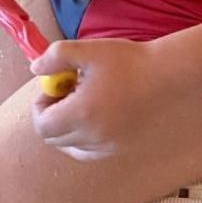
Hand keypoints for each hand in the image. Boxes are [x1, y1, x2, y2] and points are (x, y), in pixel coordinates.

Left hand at [30, 37, 164, 159]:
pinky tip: (94, 115)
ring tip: (84, 101)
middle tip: (68, 92)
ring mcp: (108, 146)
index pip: (42, 126)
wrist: (166, 75)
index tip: (55, 86)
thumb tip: (35, 70)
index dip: (41, 106)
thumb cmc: (127, 61)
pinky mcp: (120, 148)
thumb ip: (54, 57)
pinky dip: (83, 138)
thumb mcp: (87, 50)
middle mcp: (92, 136)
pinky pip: (89, 151)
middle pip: (53, 138)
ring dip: (67, 127)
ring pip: (70, 147)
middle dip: (52, 115)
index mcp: (81, 113)